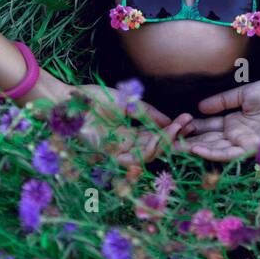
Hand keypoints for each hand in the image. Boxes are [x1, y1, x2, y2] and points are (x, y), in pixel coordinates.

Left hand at [74, 84, 192, 166]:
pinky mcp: (109, 156)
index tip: (189, 119)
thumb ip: (147, 113)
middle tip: (191, 126)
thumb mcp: (127, 102)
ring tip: (176, 129)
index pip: (156, 135)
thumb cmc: (92, 99)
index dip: (173, 129)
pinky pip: (134, 159)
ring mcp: (117, 151)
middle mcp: (125, 144)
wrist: (68, 100)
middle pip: (156, 147)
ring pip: (149, 155)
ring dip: (165, 143)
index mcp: (129, 132)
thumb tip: (169, 120)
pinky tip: (158, 138)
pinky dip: (149, 150)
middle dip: (175, 137)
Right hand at [175, 78, 259, 162]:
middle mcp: (236, 135)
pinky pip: (230, 154)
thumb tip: (199, 107)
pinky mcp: (252, 148)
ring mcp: (243, 143)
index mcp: (233, 123)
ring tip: (176, 146)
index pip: (207, 126)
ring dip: (196, 148)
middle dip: (188, 141)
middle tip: (167, 140)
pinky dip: (213, 153)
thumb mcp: (242, 95)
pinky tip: (198, 147)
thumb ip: (222, 101)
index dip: (191, 126)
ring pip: (215, 150)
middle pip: (207, 140)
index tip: (173, 123)